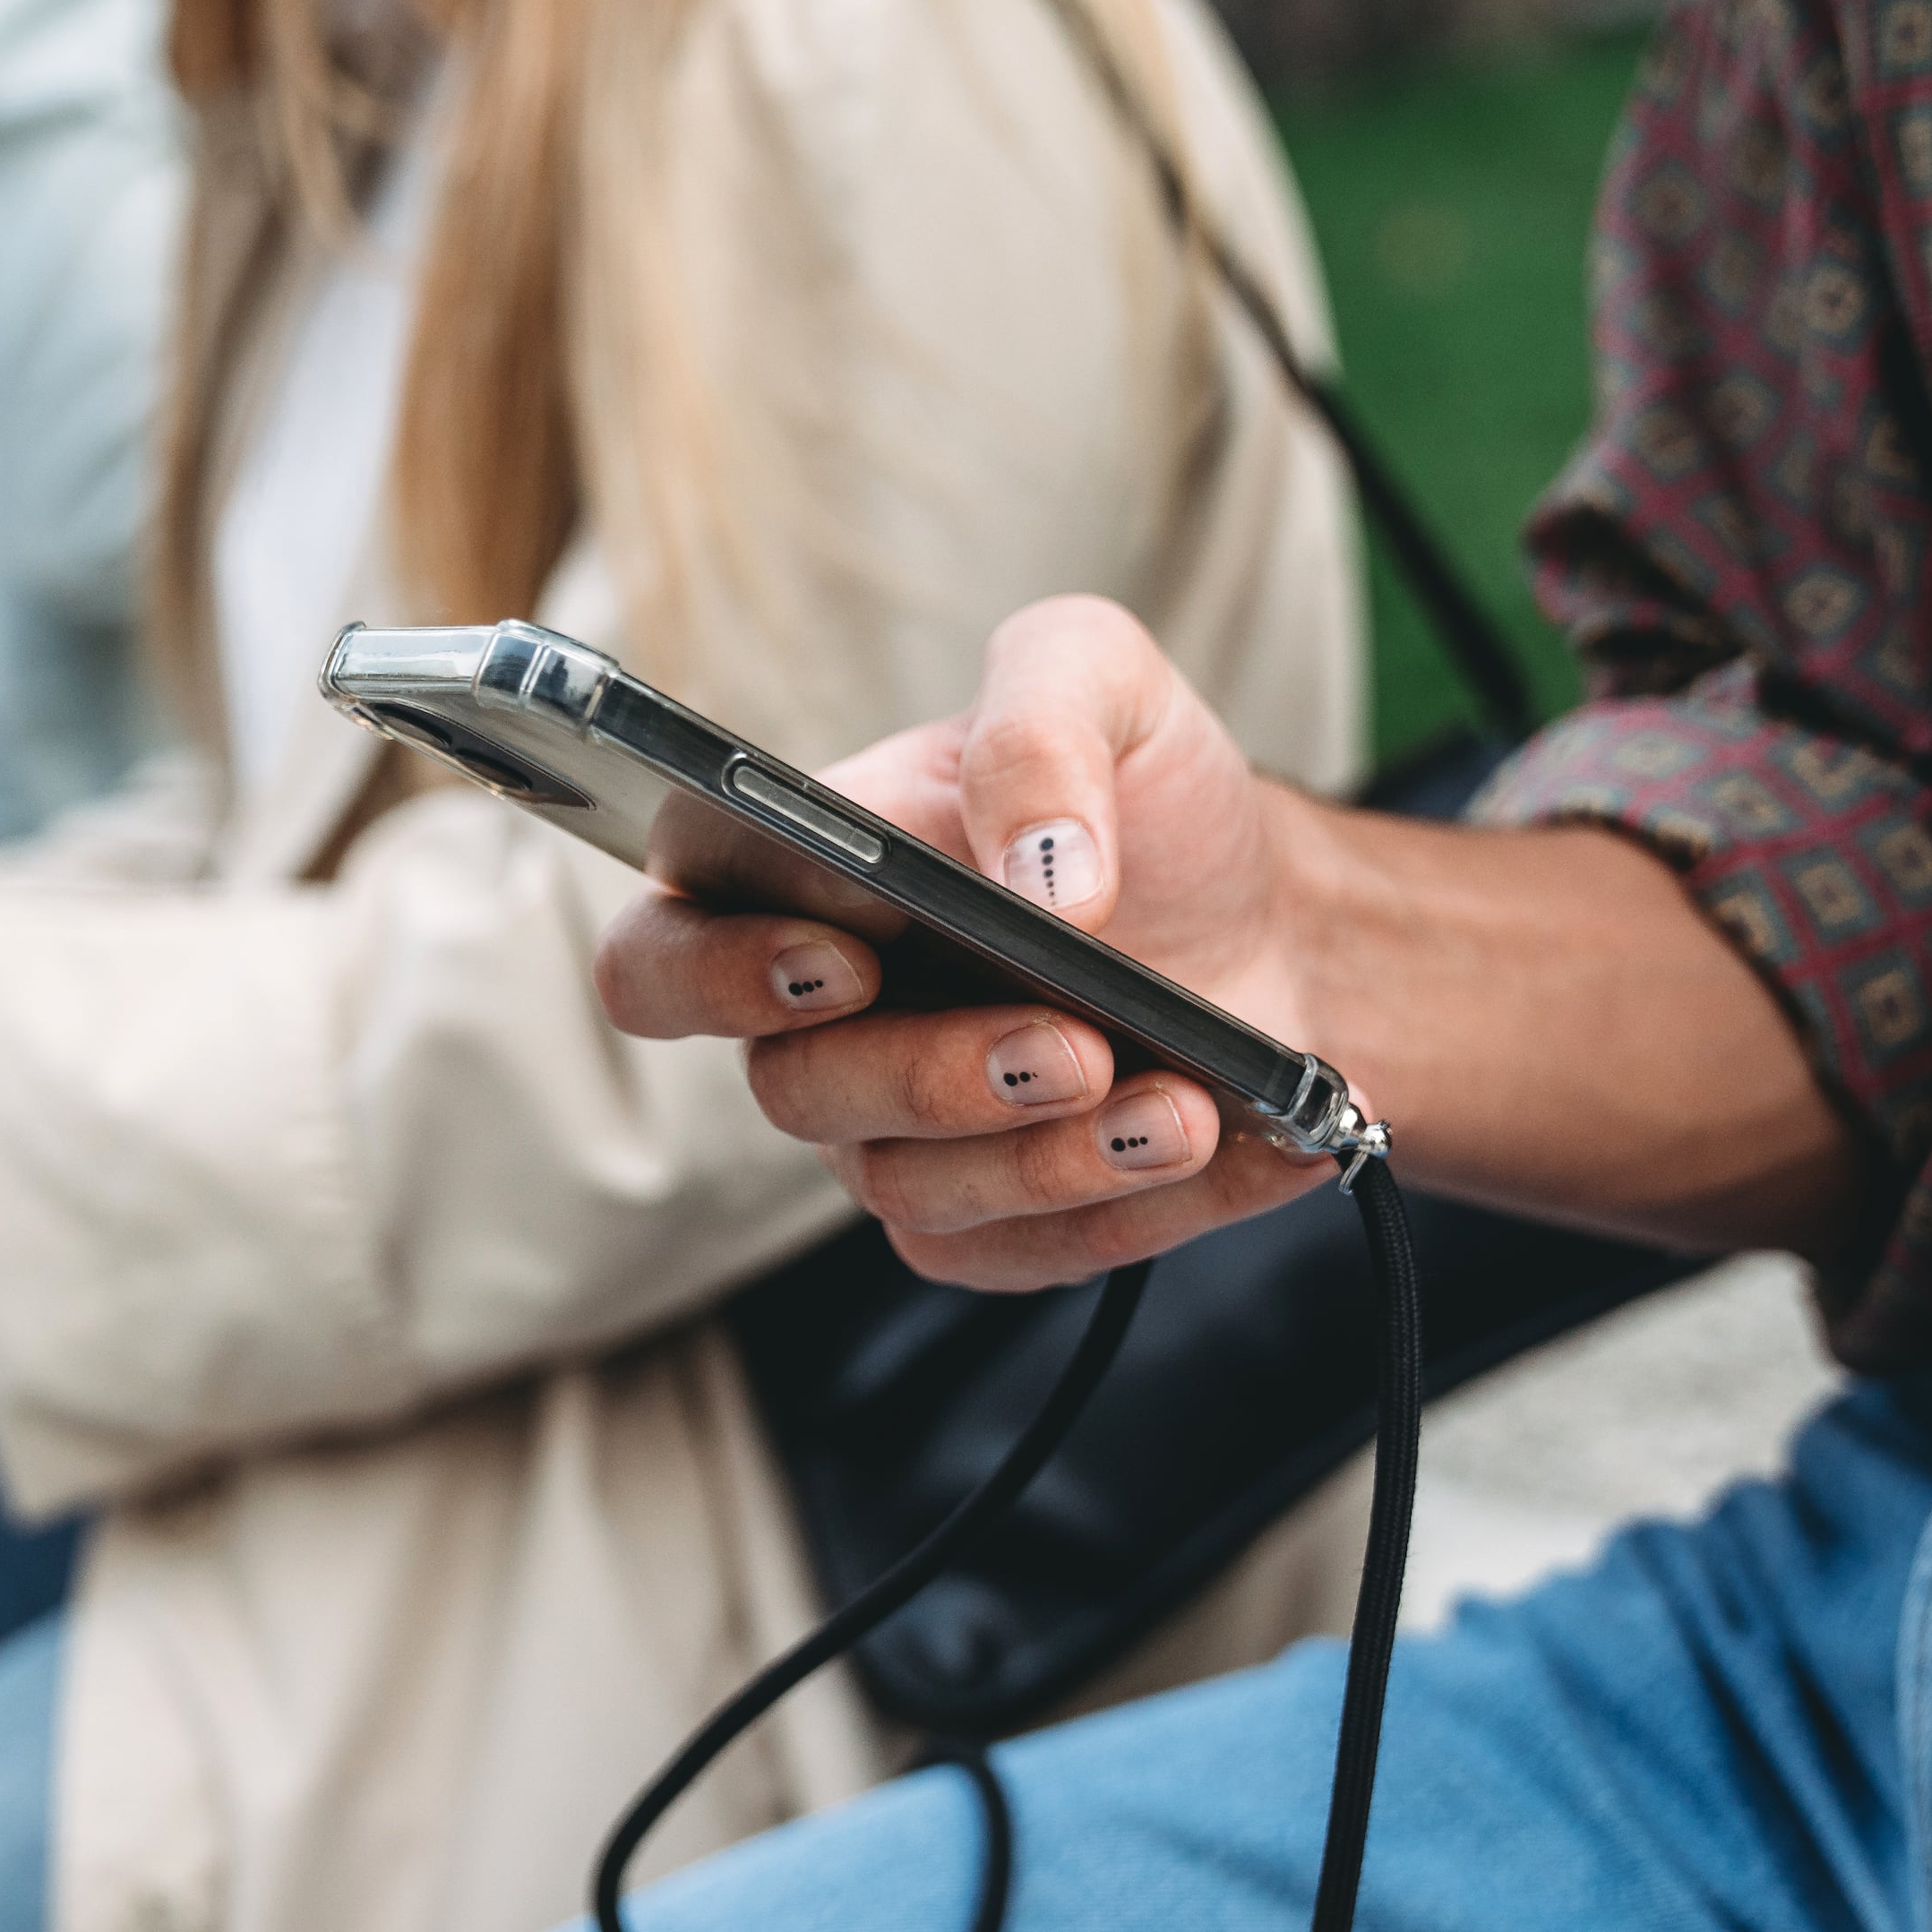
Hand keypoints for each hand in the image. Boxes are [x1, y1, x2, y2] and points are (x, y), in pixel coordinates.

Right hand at [596, 597, 1334, 1291]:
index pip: (657, 961)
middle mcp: (819, 1028)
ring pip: (914, 1192)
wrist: (1273, 917)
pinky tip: (1224, 1140)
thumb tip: (1035, 876)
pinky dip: (1134, 1207)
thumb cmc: (1145, 796)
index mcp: (789, 888)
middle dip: (937, 1077)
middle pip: (796, 1093)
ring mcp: (897, 1136)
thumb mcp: (1101, 680)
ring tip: (1178, 1106)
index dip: (716, 977)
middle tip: (1070, 1045)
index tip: (843, 957)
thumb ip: (1040, 726)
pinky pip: (1026, 1252)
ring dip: (1052, 1159)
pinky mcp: (994, 1222)